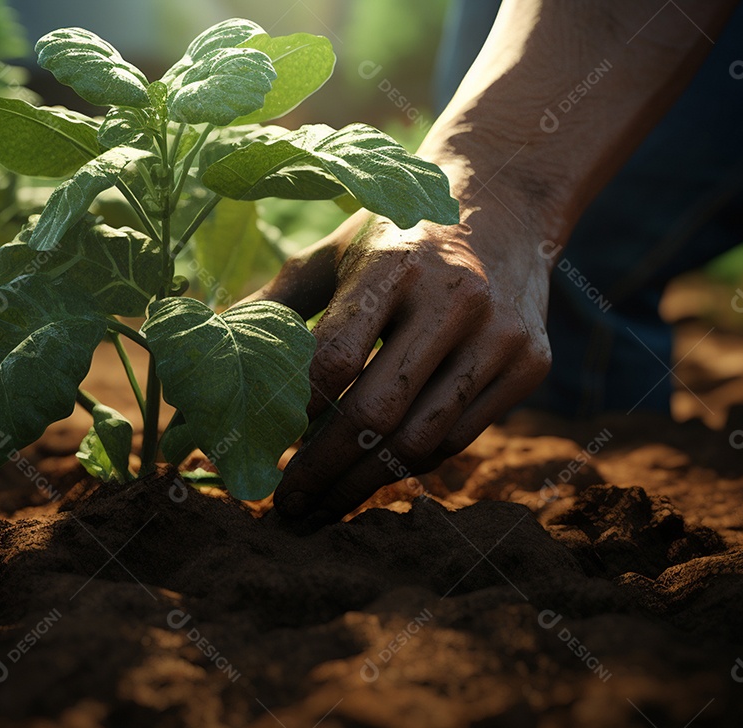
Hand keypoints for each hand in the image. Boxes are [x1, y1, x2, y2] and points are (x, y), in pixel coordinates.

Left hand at [247, 198, 554, 522]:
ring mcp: (499, 335)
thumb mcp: (337, 253)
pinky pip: (460, 438)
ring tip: (323, 506)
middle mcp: (454, 300)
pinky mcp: (531, 363)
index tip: (262, 451)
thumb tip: (211, 359)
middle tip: (285, 505)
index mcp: (393, 266)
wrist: (506, 205)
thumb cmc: (399, 238)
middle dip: (321, 469)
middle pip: (375, 413)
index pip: (334, 359)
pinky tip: (374, 474)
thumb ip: (278, 305)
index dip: (292, 415)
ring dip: (363, 483)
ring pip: (422, 440)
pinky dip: (410, 464)